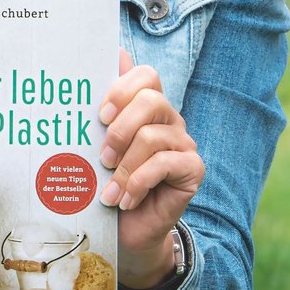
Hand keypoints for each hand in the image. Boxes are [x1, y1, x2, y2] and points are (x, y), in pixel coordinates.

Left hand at [98, 50, 204, 287]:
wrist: (127, 231)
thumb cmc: (108, 183)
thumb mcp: (96, 147)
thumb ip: (100, 111)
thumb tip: (108, 57)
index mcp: (147, 107)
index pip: (146, 75)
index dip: (122, 89)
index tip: (100, 116)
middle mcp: (169, 120)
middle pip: (151, 100)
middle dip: (120, 129)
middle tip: (102, 157)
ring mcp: (184, 143)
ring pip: (152, 136)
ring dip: (124, 167)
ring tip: (109, 190)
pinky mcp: (193, 169)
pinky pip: (164, 163)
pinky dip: (138, 183)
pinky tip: (126, 201)